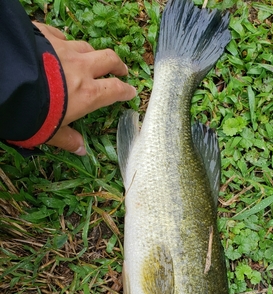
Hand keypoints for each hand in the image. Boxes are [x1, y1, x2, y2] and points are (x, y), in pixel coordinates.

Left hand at [34, 23, 135, 154]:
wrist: (8, 81)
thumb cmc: (33, 113)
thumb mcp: (49, 132)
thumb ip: (66, 138)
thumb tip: (81, 150)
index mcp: (87, 94)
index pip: (114, 90)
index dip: (125, 91)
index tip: (131, 92)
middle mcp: (80, 68)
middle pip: (108, 60)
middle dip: (118, 65)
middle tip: (121, 70)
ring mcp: (63, 48)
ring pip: (87, 47)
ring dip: (93, 54)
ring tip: (93, 59)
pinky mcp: (44, 35)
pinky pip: (61, 36)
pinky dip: (66, 41)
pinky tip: (62, 45)